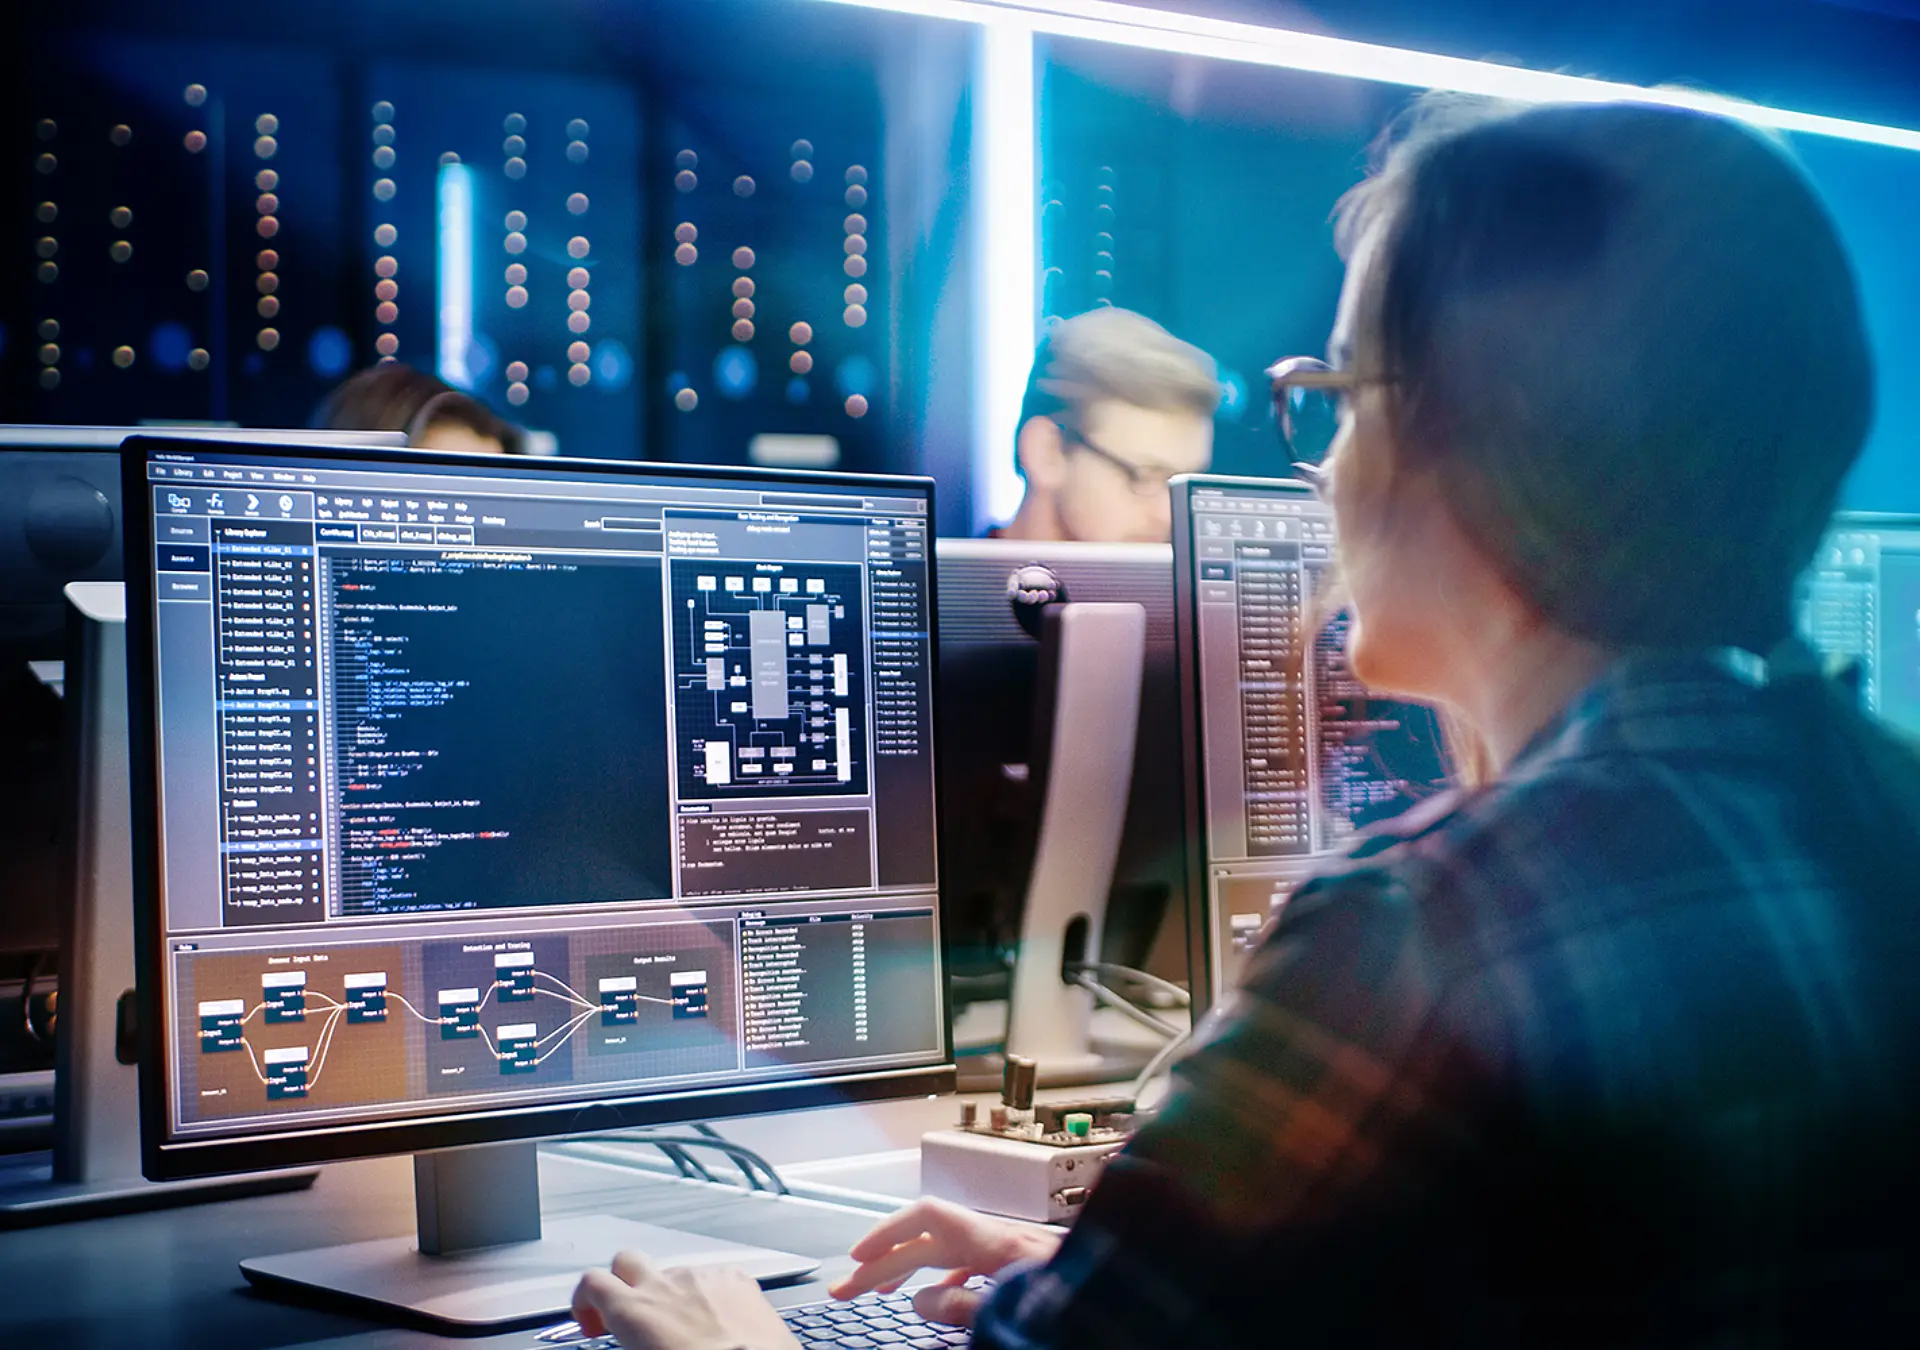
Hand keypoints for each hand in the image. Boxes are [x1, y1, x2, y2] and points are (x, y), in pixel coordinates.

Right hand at [571, 1250, 799, 1349]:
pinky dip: (709, 1295)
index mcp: (635, 1310)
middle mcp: (665, 1284)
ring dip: (672, 1295)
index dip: (585, 1301)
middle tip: (632, 1313)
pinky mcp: (734, 1276)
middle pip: (626, 1261)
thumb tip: (636, 1340)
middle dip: (623, 1282)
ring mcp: (701, 1275)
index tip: (594, 1323)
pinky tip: (719, 1322)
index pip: (591, 1283)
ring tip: (688, 1329)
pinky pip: (712, 1278)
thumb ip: (633, 1338)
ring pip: (674, 1273)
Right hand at [829, 1198, 1061, 1327]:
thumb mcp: (1014, 1312)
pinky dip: (952, 1277)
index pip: (929, 1217)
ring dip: (915, 1268)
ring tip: (886, 1292)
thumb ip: (965, 1306)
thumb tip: (921, 1298)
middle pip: (933, 1239)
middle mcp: (1008, 1238)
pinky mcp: (1032, 1269)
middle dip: (885, 1263)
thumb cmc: (1082, 1307)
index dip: (887, 1234)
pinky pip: (980, 1265)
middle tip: (846, 1290)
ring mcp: (1021, 1252)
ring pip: (954, 1251)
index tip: (856, 1260)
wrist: (1137, 1305)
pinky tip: (945, 1297)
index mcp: (1001, 1239)